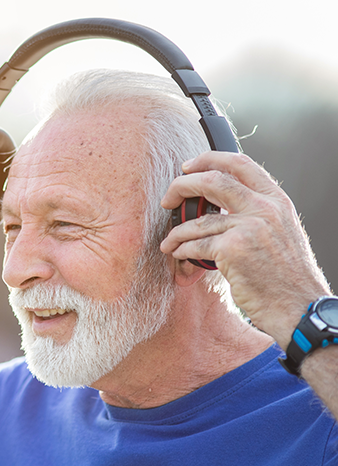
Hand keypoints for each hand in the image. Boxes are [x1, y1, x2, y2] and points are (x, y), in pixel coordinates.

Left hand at [160, 151, 330, 347]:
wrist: (298, 306)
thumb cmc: (285, 275)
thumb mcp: (280, 232)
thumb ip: (256, 212)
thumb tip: (219, 204)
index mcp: (276, 200)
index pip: (239, 163)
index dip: (208, 159)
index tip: (187, 167)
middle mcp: (265, 208)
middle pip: (212, 180)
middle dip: (181, 186)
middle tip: (167, 199)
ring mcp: (249, 227)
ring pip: (197, 220)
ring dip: (175, 231)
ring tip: (168, 242)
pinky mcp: (233, 249)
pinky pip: (195, 244)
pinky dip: (181, 249)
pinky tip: (178, 254)